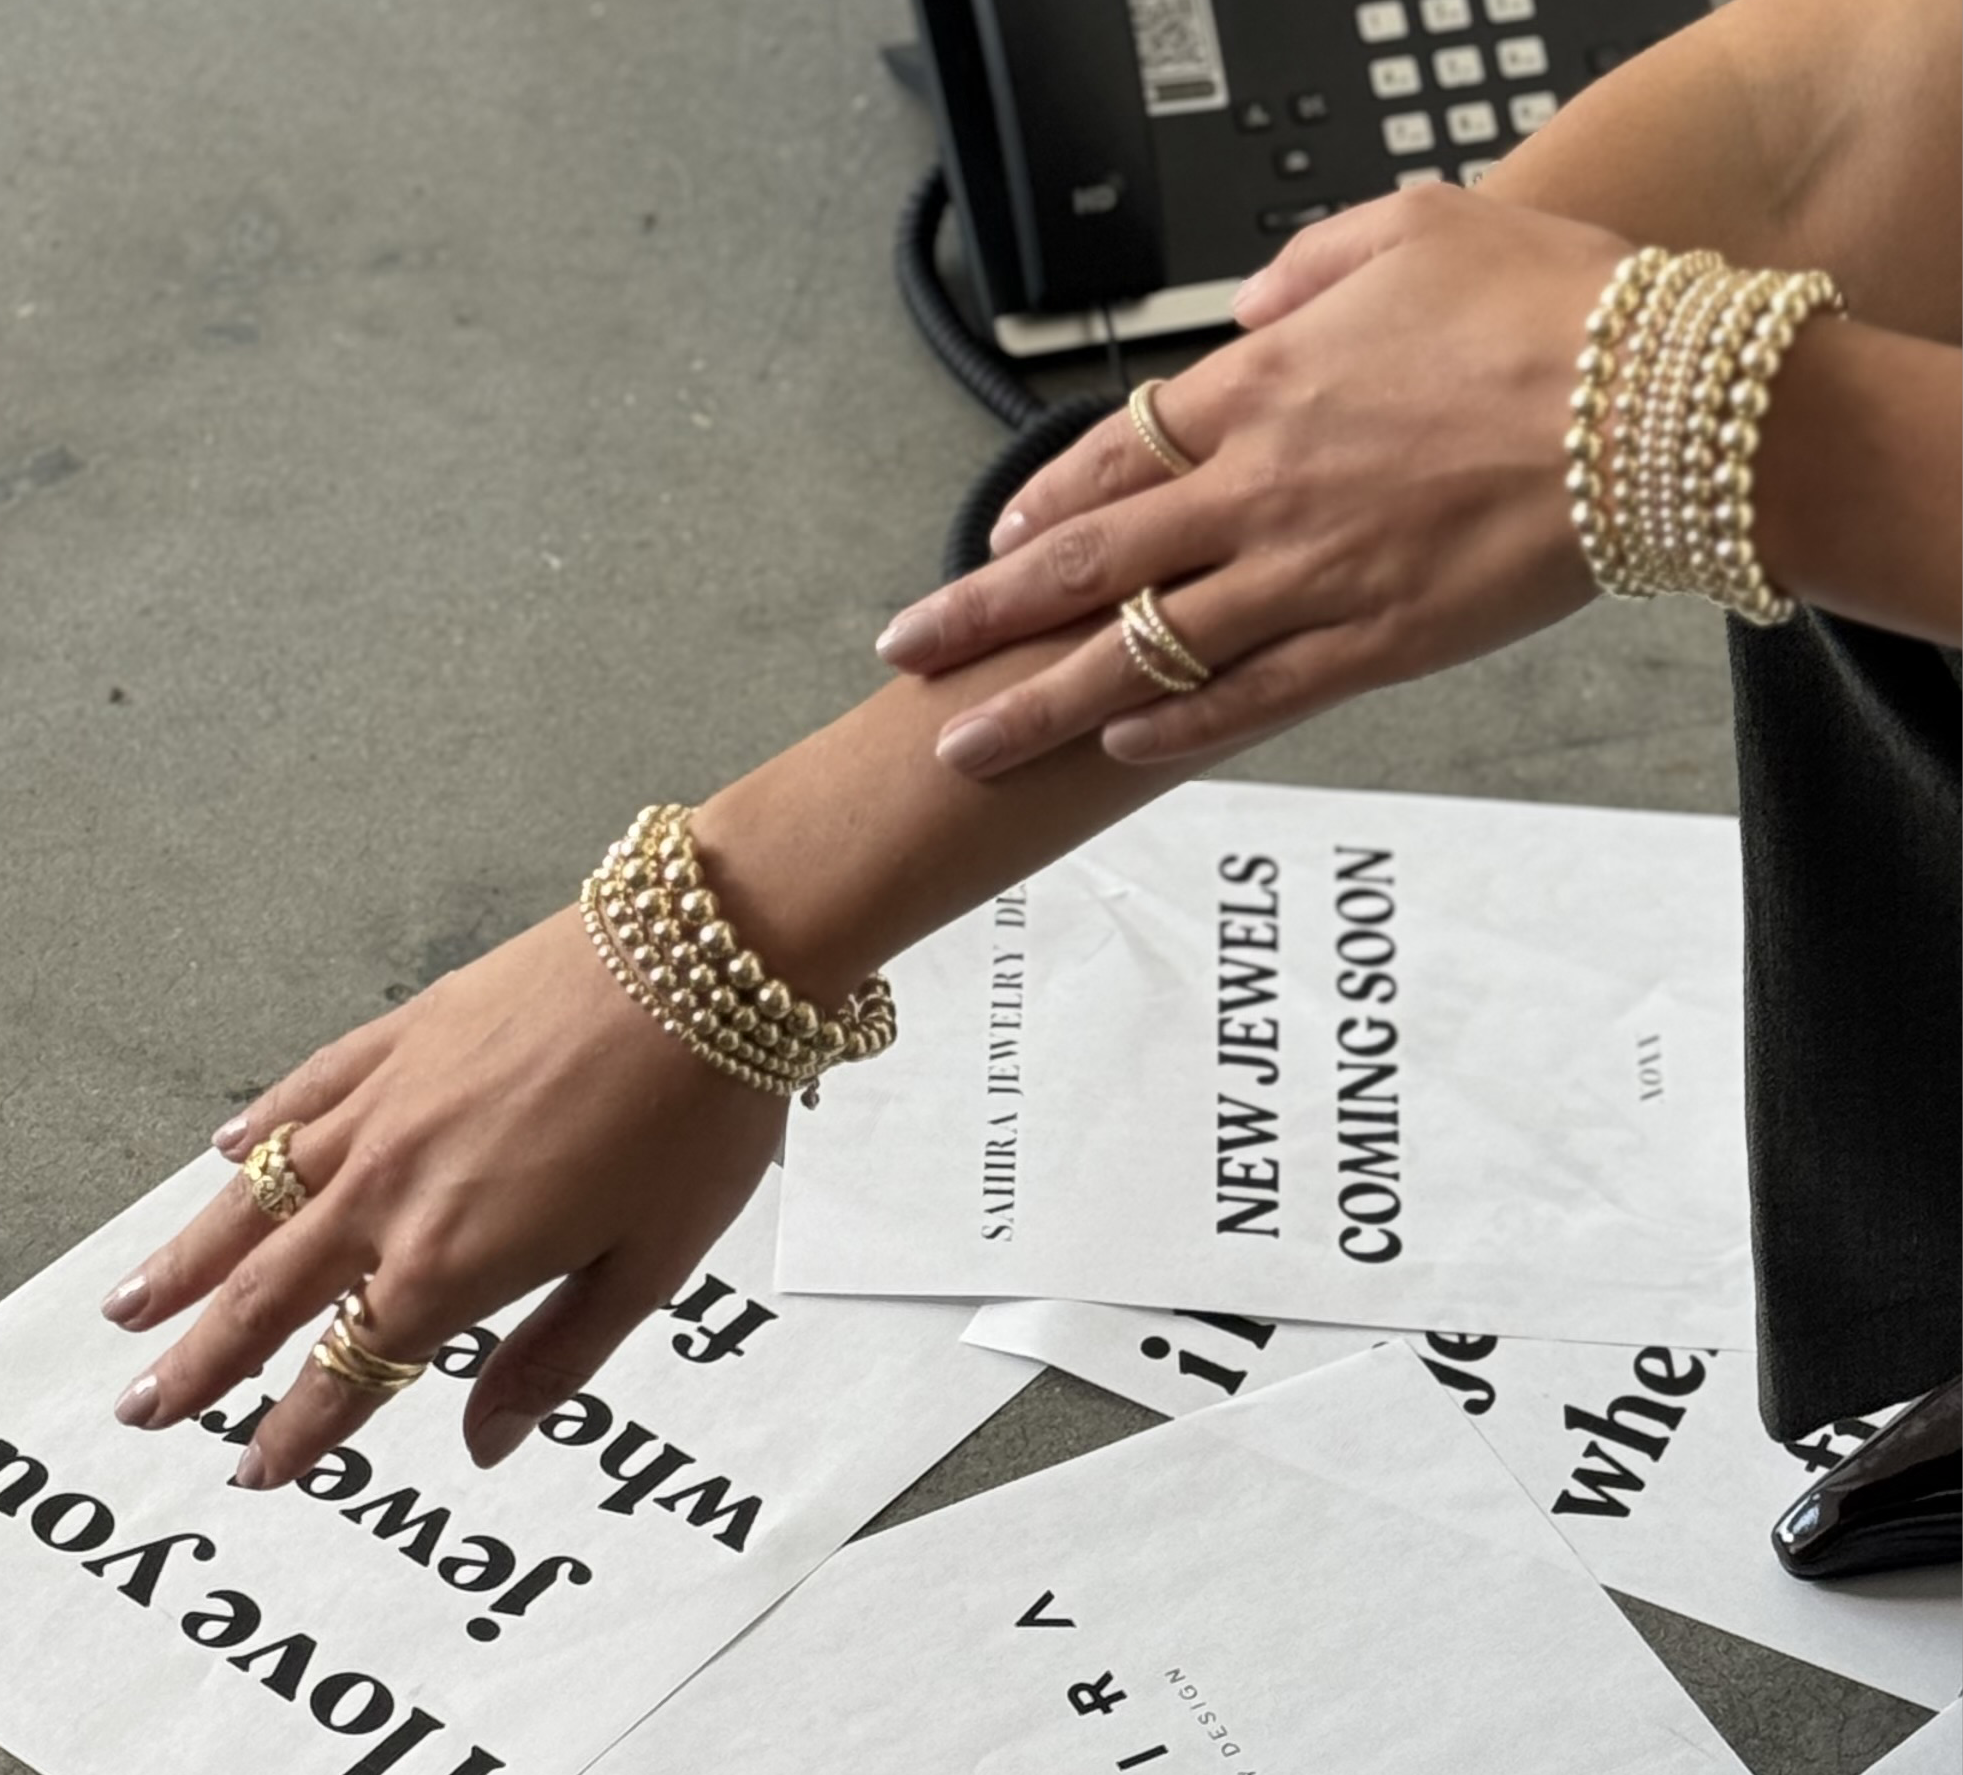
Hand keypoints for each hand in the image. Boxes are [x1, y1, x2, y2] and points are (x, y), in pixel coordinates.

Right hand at [100, 910, 785, 1486]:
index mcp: (455, 1261)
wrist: (706, 964)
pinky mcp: (403, 1032)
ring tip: (129, 1304)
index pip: (352, 1368)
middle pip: (272, 1293)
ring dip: (189, 1256)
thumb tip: (485, 1443)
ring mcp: (387, 1103)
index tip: (255, 1470)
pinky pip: (304, 1090)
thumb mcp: (647, 1267)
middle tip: (142, 1407)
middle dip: (203, 1361)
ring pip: (258, 1195)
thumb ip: (554, 1359)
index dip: (297, 1430)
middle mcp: (394, 1188)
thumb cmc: (696, 1119)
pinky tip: (223, 1150)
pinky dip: (255, 1129)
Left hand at [875, 187, 1623, 772]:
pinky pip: (1248, 701)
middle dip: (980, 616)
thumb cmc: (1554, 307)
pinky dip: (1177, 729)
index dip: (1036, 509)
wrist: (1665, 409)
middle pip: (1087, 565)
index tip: (986, 545)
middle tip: (905, 652)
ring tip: (962, 746)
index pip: (1109, 458)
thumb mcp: (1414, 227)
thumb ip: (1305, 270)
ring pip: (1142, 654)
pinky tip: (1116, 751)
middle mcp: (1263, 490)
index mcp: (1265, 388)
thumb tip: (1244, 315)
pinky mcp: (1373, 647)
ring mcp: (1310, 577)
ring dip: (1040, 703)